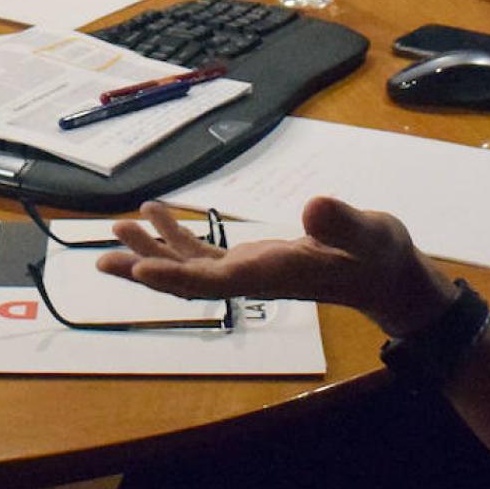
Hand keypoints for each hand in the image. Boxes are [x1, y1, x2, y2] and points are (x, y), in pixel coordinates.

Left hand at [97, 197, 457, 336]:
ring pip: (188, 266)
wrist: (387, 275)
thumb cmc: (379, 256)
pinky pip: (205, 254)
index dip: (173, 276)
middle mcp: (251, 277)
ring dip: (152, 248)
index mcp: (271, 273)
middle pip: (186, 279)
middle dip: (144, 267)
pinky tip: (158, 214)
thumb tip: (313, 207)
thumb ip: (341, 223)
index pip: (213, 281)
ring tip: (118, 225)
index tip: (138, 268)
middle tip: (101, 257)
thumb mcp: (369, 234)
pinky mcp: (252, 259)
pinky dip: (177, 236)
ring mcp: (248, 269)